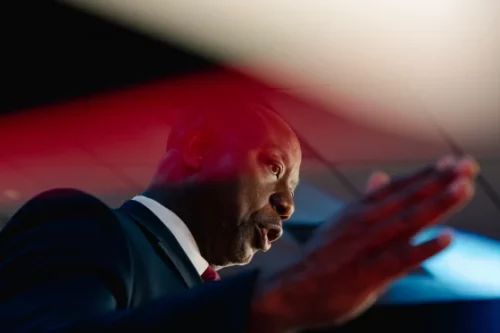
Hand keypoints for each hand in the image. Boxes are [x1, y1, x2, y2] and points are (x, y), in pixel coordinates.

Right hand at [249, 156, 477, 331]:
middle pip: (405, 198)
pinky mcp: (364, 274)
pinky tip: (446, 237)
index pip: (396, 188)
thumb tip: (381, 178)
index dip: (425, 174)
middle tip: (467, 164)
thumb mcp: (340, 224)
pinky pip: (398, 259)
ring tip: (462, 188)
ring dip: (436, 204)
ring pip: (405, 222)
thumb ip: (366, 203)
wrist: (292, 290)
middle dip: (439, 180)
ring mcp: (363, 247)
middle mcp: (361, 223)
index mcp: (357, 212)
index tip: (451, 161)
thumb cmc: (321, 259)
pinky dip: (423, 248)